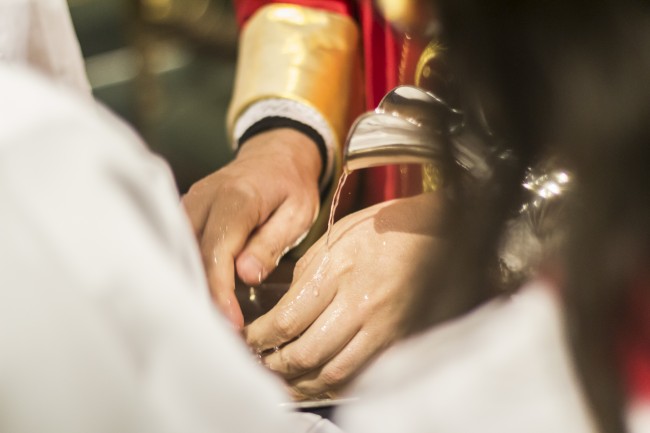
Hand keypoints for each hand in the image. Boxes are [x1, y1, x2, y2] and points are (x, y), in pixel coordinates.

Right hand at [182, 129, 321, 328]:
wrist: (275, 155)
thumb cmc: (290, 186)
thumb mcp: (297, 212)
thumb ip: (271, 243)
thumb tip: (245, 275)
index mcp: (236, 197)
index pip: (218, 250)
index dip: (221, 290)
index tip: (231, 323)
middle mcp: (203, 199)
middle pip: (192, 254)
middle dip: (203, 295)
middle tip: (219, 333)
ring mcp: (189, 204)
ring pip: (179, 251)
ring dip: (192, 285)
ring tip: (209, 322)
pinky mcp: (184, 212)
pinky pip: (179, 245)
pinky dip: (188, 271)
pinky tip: (199, 296)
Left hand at [244, 192, 443, 398]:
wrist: (436, 233)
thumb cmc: (383, 229)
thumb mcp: (335, 237)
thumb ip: (306, 275)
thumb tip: (283, 310)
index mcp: (338, 271)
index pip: (287, 320)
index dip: (260, 337)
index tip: (249, 339)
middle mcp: (359, 303)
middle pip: (306, 354)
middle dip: (276, 366)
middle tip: (262, 364)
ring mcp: (382, 326)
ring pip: (334, 372)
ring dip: (303, 383)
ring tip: (286, 381)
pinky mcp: (400, 339)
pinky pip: (363, 374)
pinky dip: (336, 384)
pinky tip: (321, 381)